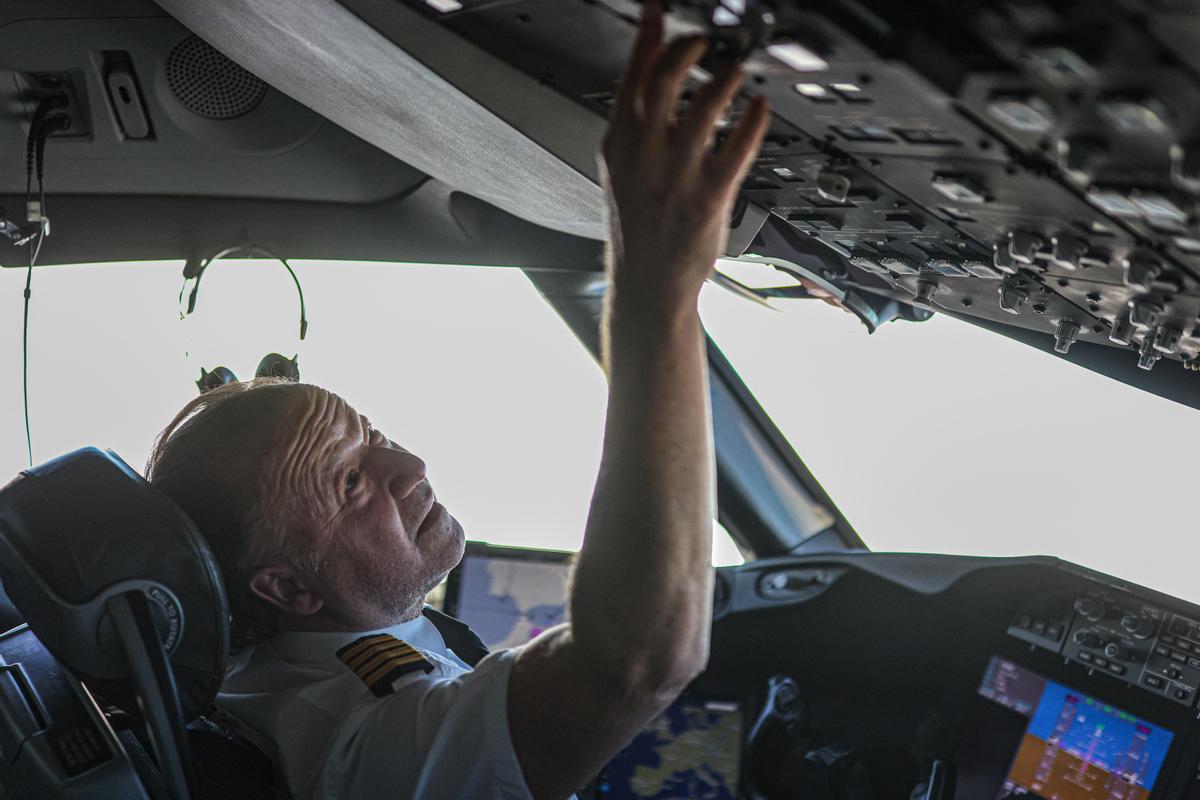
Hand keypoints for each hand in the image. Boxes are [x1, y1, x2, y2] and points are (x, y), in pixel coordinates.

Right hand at [600, 3, 770, 311]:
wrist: (647, 284)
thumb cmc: (638, 228)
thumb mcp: (621, 170)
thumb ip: (634, 122)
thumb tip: (645, 77)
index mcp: (619, 144)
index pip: (631, 76)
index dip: (649, 37)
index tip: (661, 10)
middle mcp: (645, 154)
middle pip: (666, 80)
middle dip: (690, 49)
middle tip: (709, 39)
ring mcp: (677, 175)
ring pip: (705, 106)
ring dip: (726, 78)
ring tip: (737, 70)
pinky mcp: (709, 196)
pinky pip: (739, 146)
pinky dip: (755, 119)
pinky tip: (761, 107)